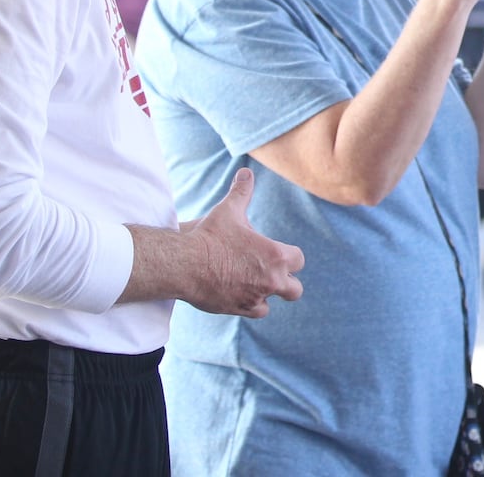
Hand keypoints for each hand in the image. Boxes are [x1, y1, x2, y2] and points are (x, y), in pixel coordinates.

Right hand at [184, 168, 304, 316]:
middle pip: (295, 289)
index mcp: (276, 255)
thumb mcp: (228, 210)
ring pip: (275, 301)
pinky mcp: (240, 309)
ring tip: (256, 283)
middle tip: (273, 273)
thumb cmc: (209, 235)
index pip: (298, 260)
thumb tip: (246, 172)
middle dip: (287, 280)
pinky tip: (244, 294)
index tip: (278, 253)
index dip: (289, 256)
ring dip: (268, 293)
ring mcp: (256, 297)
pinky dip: (253, 305)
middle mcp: (271, 280)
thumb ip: (242, 192)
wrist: (184, 264)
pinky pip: (257, 311)